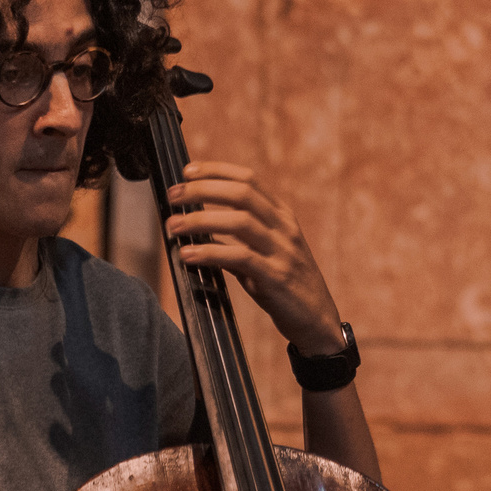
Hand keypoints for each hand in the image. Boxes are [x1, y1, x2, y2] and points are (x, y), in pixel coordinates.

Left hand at [168, 161, 345, 354]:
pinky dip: (210, 252)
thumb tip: (199, 225)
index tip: (188, 171)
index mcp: (282, 216)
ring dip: (200, 220)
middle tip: (173, 195)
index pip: (248, 179)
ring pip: (239, 221)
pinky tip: (188, 254)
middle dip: (202, 190)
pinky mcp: (276, 277)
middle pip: (241, 194)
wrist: (318, 320)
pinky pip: (239, 257)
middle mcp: (284, 227)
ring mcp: (282, 251)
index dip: (216, 170)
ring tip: (173, 226)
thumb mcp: (266, 252)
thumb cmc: (286, 285)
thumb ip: (238, 237)